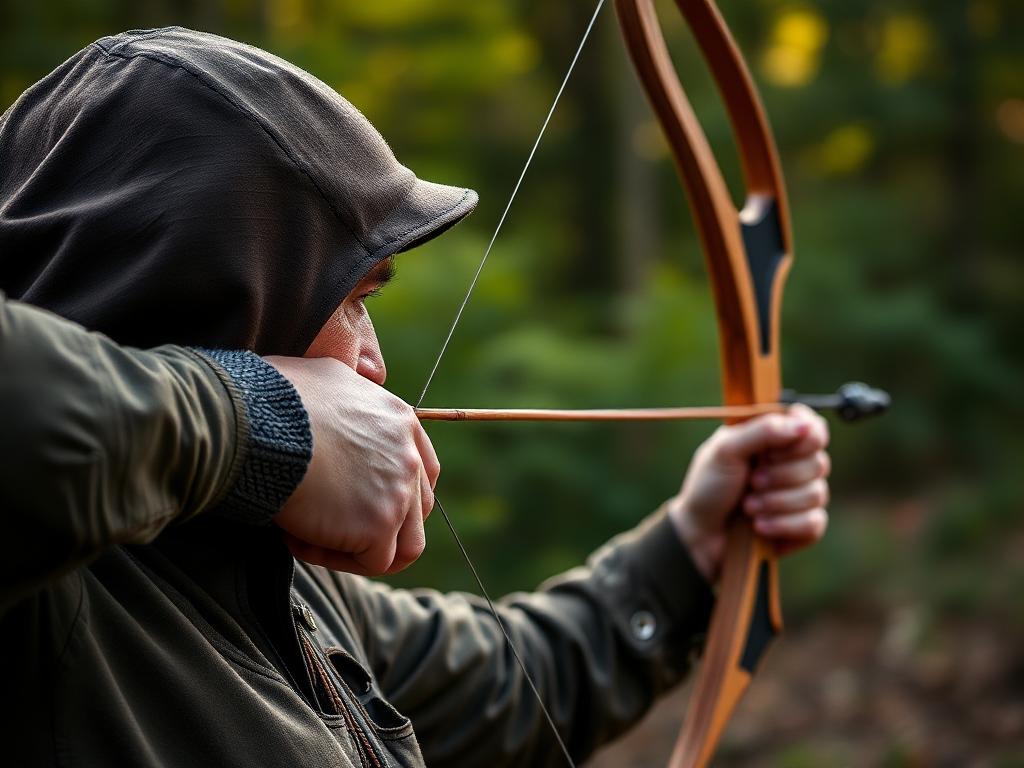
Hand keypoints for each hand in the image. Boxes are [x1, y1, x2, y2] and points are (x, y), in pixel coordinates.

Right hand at [265, 356, 438, 575]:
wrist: (253, 423)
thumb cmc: (272, 399)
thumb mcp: (326, 375)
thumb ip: (349, 390)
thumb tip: (345, 393)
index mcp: (399, 420)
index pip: (422, 470)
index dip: (394, 494)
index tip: (353, 502)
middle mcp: (408, 455)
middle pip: (416, 511)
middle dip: (374, 524)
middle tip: (326, 520)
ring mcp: (399, 491)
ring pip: (403, 545)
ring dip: (361, 549)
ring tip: (313, 537)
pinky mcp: (379, 523)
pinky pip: (370, 562)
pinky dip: (332, 557)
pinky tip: (295, 538)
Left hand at [666, 405, 830, 582]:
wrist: (700, 533)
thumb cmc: (709, 486)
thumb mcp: (725, 450)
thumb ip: (762, 431)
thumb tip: (803, 424)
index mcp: (775, 437)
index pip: (813, 426)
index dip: (804, 438)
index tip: (773, 452)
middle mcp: (793, 463)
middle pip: (818, 461)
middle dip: (781, 476)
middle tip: (751, 482)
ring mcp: (801, 494)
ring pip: (817, 493)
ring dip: (777, 502)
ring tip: (747, 507)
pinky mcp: (804, 525)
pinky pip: (814, 523)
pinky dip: (783, 525)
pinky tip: (760, 527)